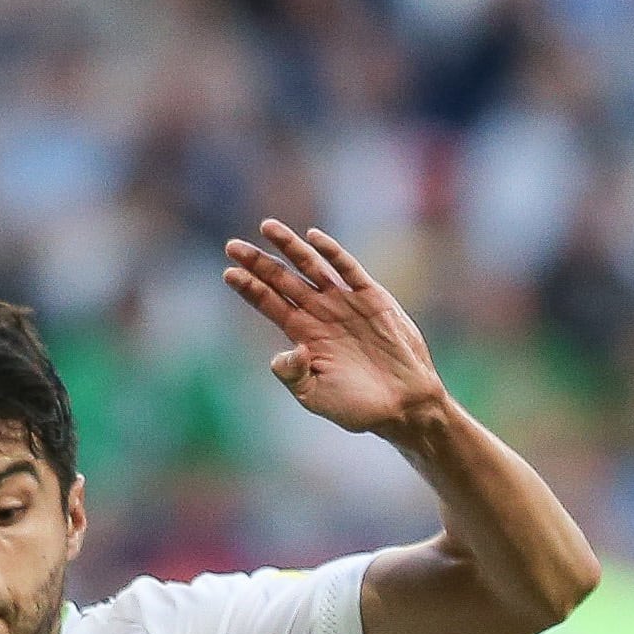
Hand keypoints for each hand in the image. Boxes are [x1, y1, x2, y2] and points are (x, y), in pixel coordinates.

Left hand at [221, 221, 449, 439]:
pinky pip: (349, 269)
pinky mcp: (372, 298)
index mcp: (303, 335)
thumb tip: (284, 351)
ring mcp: (345, 303)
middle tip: (232, 246)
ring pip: (311, 267)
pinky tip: (313, 237)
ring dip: (289, 246)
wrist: (404, 406)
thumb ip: (292, 375)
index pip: (269, 303)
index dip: (249, 288)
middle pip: (282, 280)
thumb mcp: (316, 396)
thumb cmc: (358, 407)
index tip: (228, 273)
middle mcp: (320, 313)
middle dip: (258, 262)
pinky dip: (332, 252)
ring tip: (267, 227)